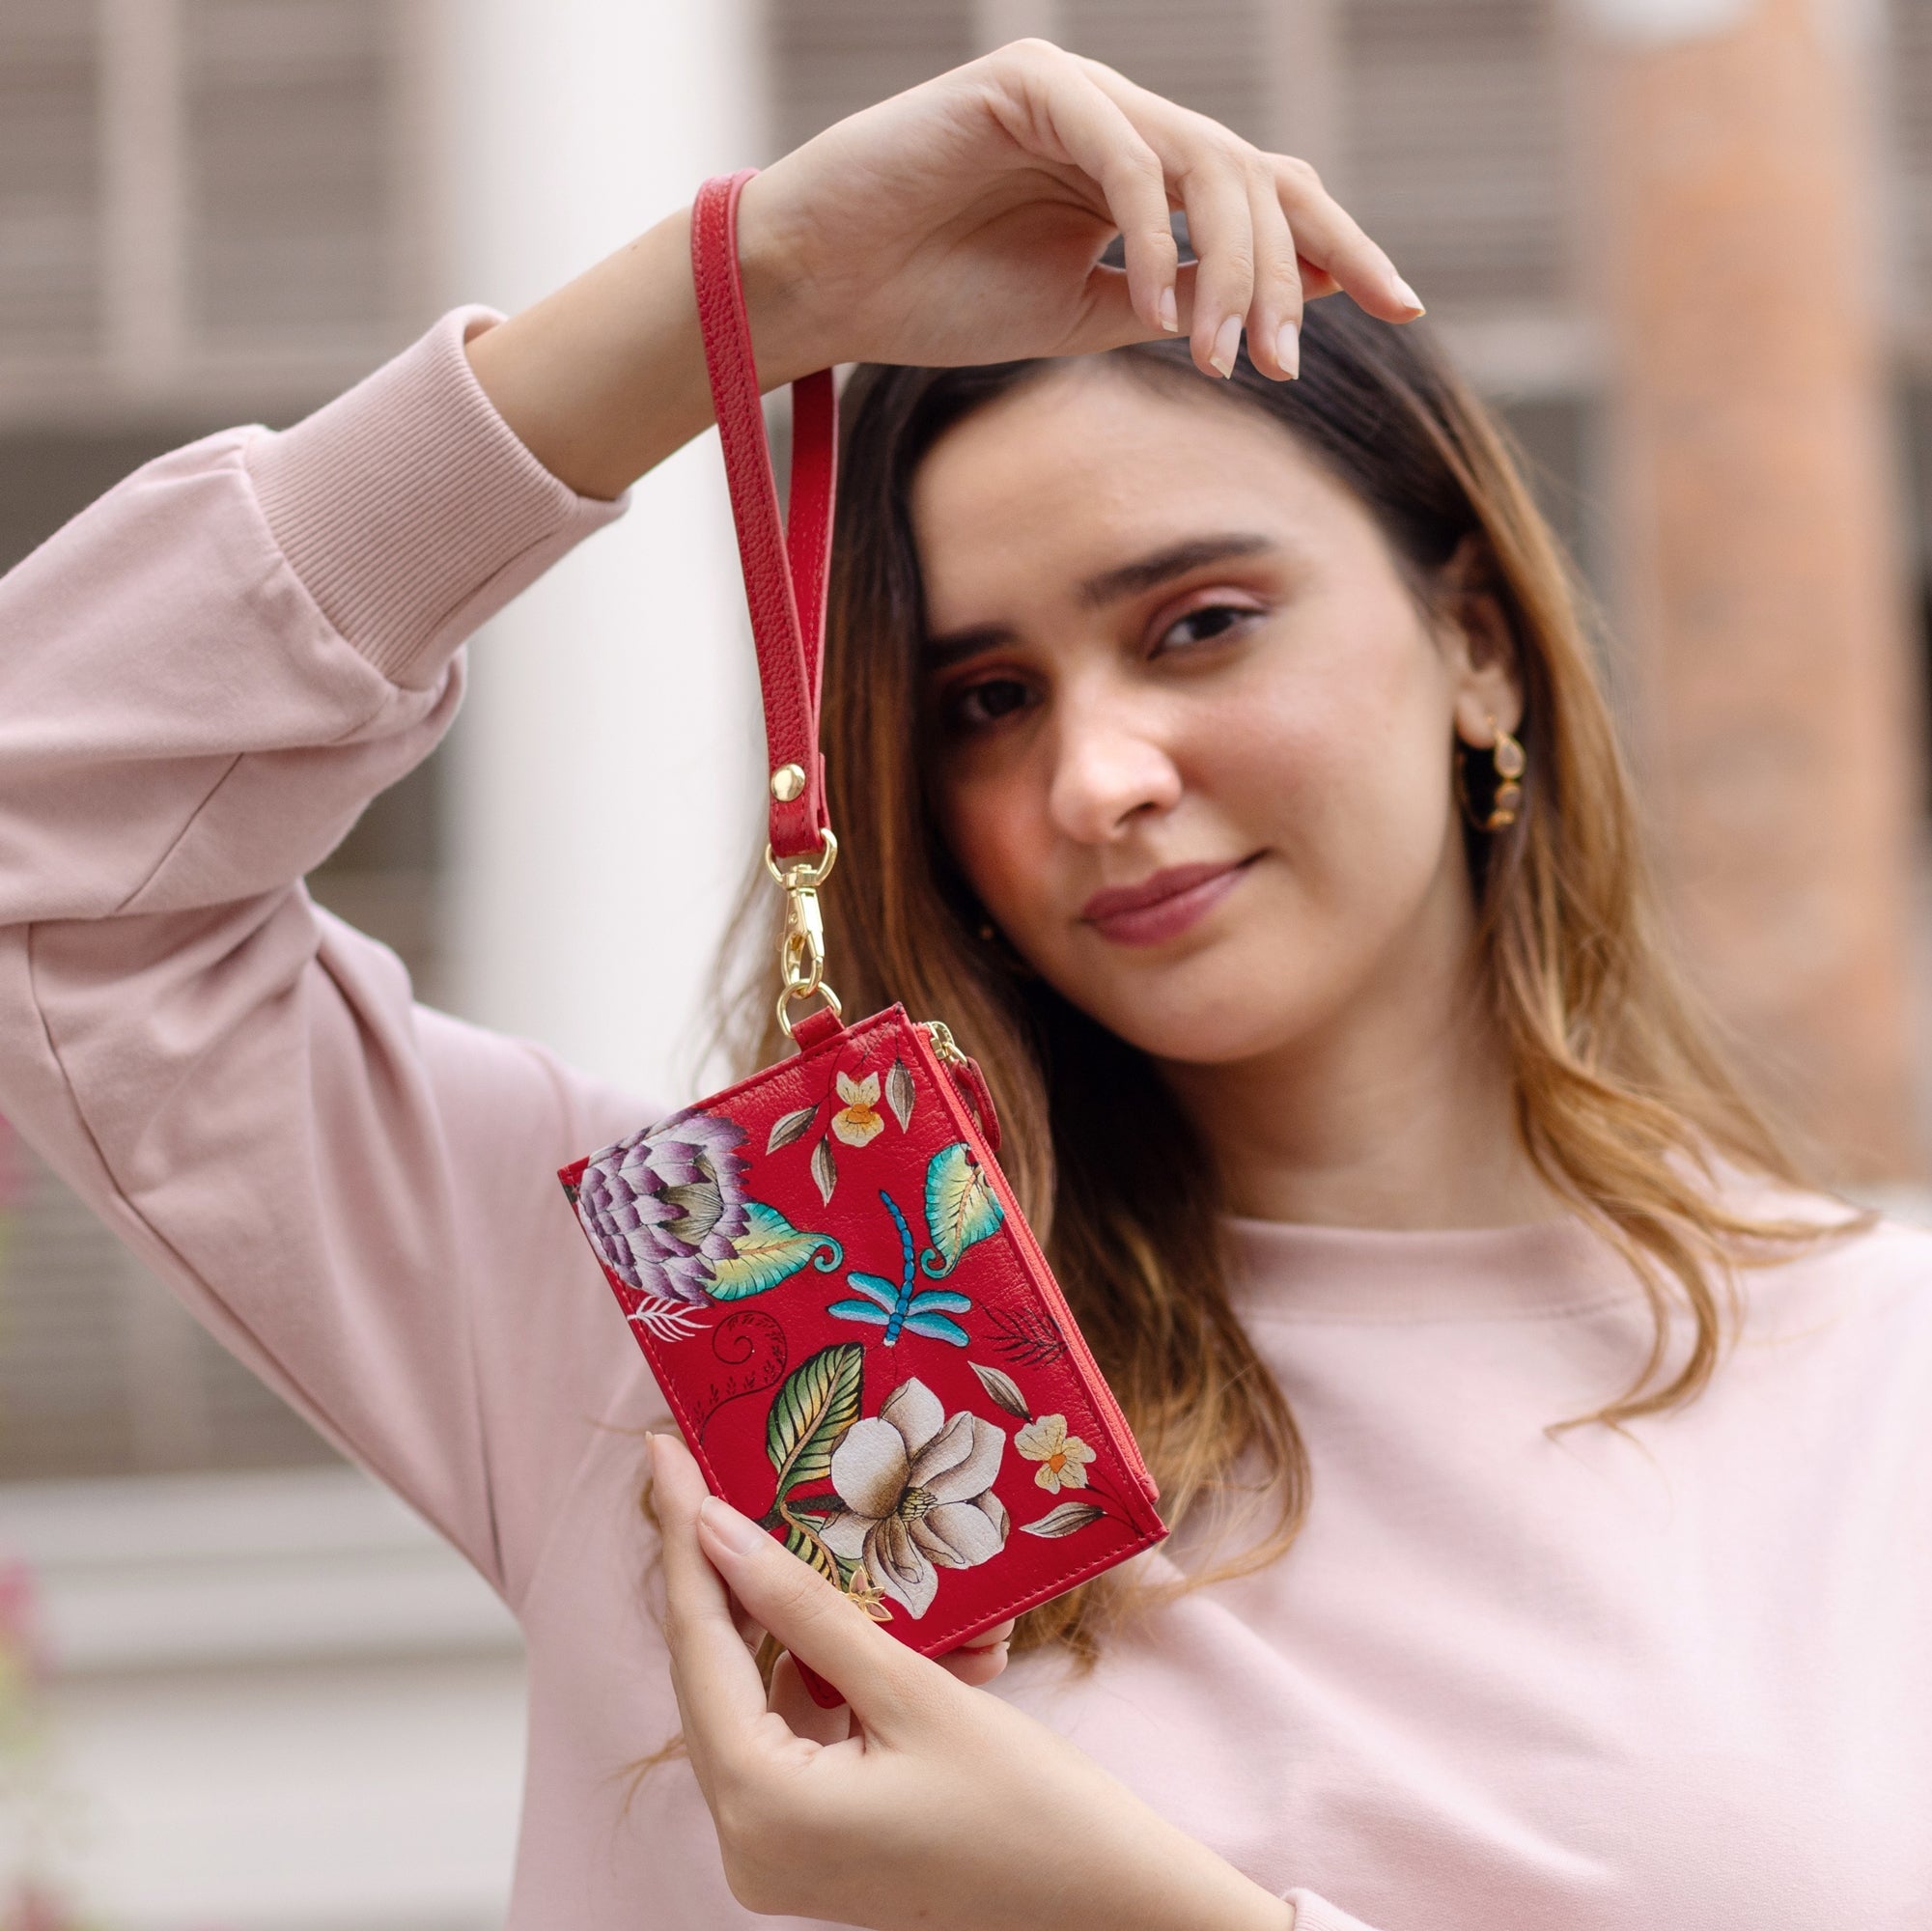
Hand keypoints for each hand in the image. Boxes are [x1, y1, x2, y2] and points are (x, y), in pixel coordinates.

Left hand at [650, 1430, 1291, 1930]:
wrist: (1109, 1905)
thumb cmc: (1027, 1805)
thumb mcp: (912, 1689)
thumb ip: (808, 1609)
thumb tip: (719, 1532)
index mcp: (759, 1809)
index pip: (700, 1646)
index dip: (683, 1541)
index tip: (665, 1451)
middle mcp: (747, 1843)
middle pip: (717, 1673)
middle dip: (732, 1572)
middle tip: (717, 1471)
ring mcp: (778, 1850)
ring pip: (759, 1695)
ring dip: (797, 1621)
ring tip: (823, 1538)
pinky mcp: (815, 1842)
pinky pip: (797, 1731)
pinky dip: (829, 1672)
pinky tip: (878, 1620)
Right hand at [741, 39, 1420, 386]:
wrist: (824, 289)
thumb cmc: (938, 303)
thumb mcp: (1086, 318)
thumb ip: (1181, 300)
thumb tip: (1296, 300)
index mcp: (1142, 173)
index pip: (1266, 194)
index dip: (1339, 245)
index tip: (1403, 305)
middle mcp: (1123, 123)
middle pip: (1255, 176)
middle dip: (1287, 276)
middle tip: (1278, 367)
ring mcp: (1078, 95)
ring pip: (1205, 161)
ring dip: (1230, 265)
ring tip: (1223, 355)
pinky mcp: (1025, 82)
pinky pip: (1124, 153)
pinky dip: (1150, 232)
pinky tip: (1151, 313)